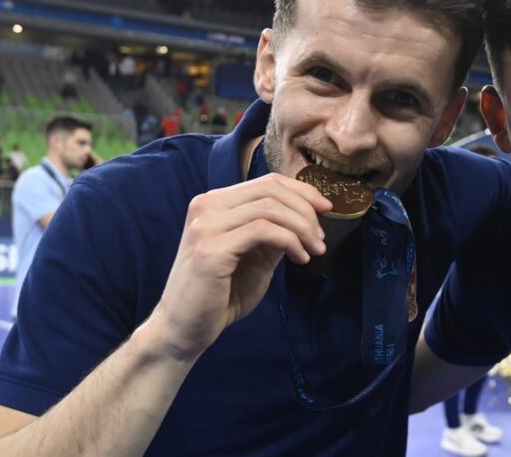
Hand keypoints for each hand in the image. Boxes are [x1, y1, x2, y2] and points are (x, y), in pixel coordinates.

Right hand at [152, 173, 331, 359]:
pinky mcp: (210, 249)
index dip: (302, 191)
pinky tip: (300, 259)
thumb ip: (274, 231)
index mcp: (214, 203)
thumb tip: (308, 214)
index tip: (326, 209)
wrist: (185, 329)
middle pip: (270, 189)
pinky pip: (263, 231)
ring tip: (314, 251)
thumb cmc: (220, 294)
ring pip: (269, 208)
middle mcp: (206, 207)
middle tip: (321, 238)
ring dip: (302, 228)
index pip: (267, 181)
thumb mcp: (254, 254)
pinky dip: (290, 241)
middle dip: (306, 210)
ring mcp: (205, 226)